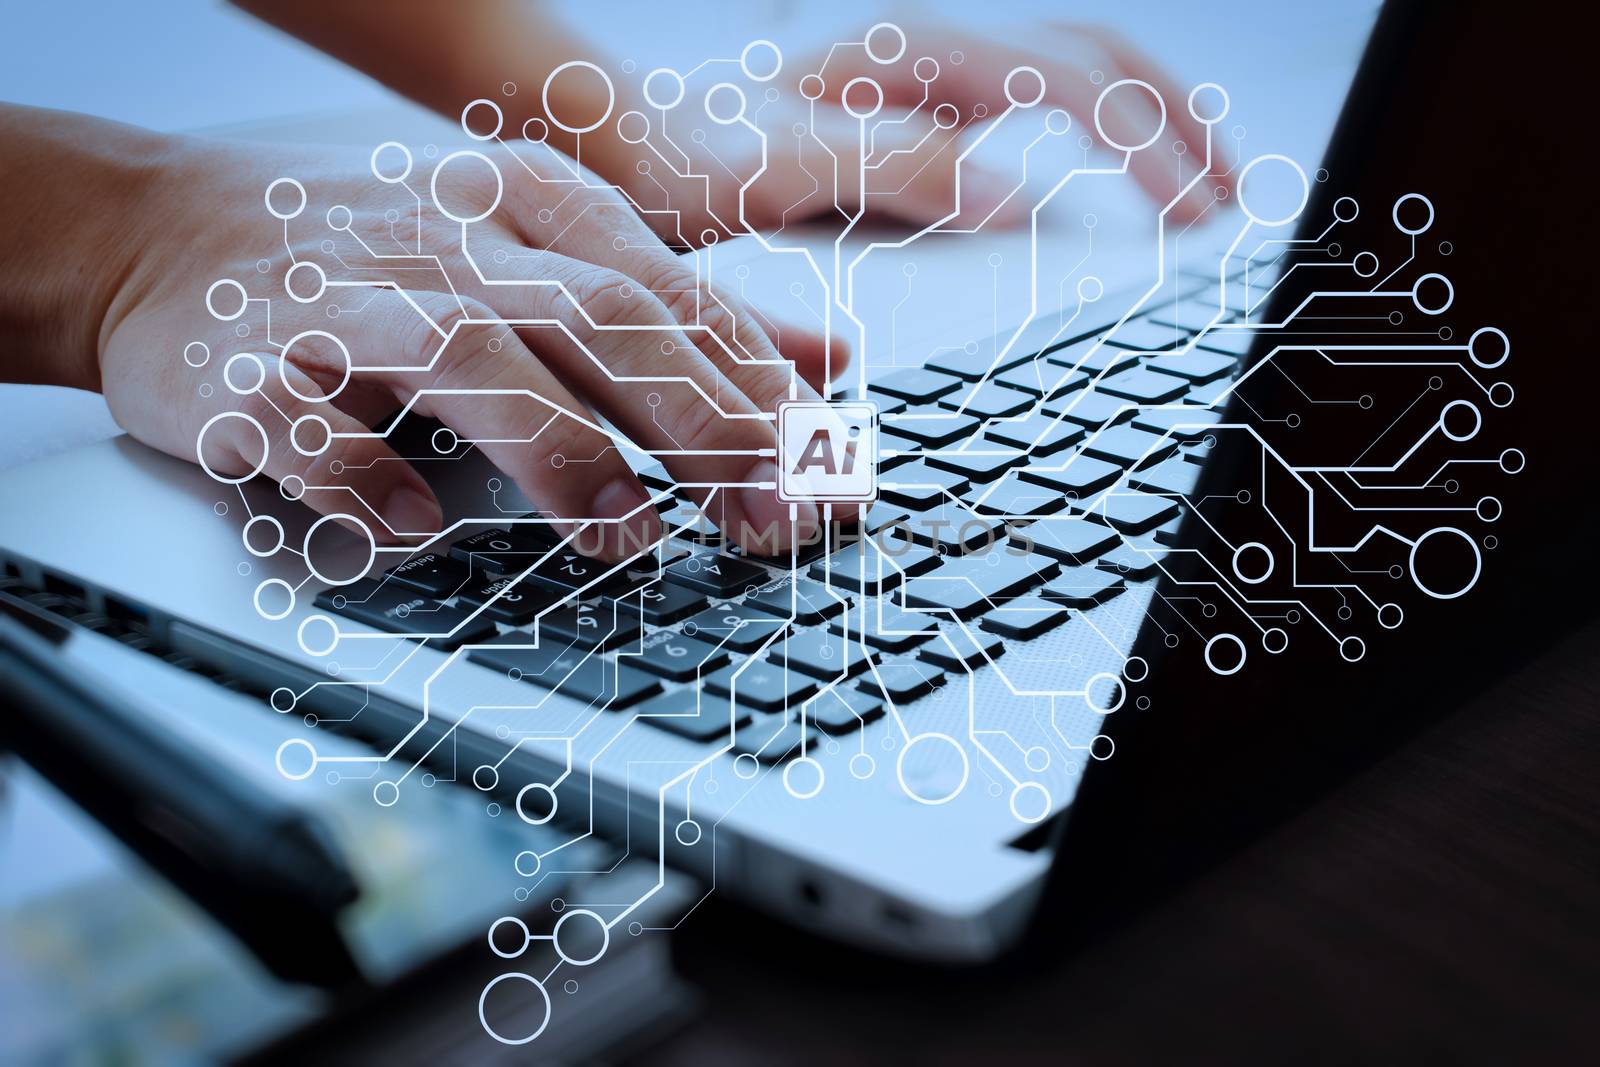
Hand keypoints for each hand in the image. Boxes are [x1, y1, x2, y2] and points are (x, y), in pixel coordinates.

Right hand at [95, 134, 847, 558]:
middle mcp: (448, 241)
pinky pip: (310, 426)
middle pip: (599, 322)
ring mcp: (345, 301)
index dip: (760, 387)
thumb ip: (682, 309)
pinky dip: (366, 477)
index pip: (673, 295)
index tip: (826, 472)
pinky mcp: (247, 371)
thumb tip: (825, 357)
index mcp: (529, 203)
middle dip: (698, 424)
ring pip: (470, 360)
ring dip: (558, 451)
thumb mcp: (537, 249)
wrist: (148, 233)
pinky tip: (419, 530)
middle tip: (770, 518)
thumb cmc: (372, 254)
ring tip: (630, 536)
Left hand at [597, 19, 1231, 242]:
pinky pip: (1038, 95)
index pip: (1071, 82)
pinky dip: (1100, 127)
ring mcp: (928, 68)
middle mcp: (928, 43)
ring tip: (1205, 179)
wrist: (621, 135)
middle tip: (1227, 202)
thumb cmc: (685, 153)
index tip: (1189, 214)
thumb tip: (1019, 199)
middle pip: (1096, 55)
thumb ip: (904, 173)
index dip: (1144, 146)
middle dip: (1176, 123)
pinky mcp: (921, 99)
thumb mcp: (783, 170)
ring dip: (1151, 115)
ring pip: (1076, 66)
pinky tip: (1117, 171)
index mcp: (911, 50)